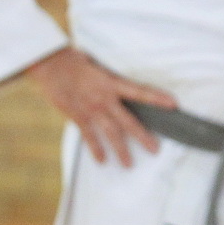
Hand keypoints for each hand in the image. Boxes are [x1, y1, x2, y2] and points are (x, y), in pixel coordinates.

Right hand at [26, 47, 176, 167]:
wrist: (50, 63)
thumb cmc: (74, 59)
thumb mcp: (98, 64)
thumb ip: (110, 78)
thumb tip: (123, 82)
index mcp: (112, 83)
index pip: (140, 91)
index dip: (157, 98)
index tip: (173, 105)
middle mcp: (104, 98)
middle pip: (128, 121)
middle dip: (142, 137)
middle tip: (155, 150)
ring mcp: (91, 109)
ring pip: (110, 133)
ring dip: (120, 150)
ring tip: (129, 164)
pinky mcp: (77, 115)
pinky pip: (88, 135)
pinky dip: (95, 149)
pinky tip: (102, 161)